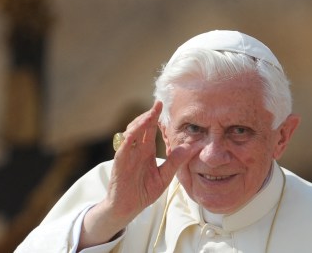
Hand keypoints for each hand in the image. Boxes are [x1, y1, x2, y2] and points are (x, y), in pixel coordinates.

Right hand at [78, 101, 196, 248]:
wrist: (128, 207)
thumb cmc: (144, 191)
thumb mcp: (164, 176)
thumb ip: (175, 161)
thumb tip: (191, 148)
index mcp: (145, 151)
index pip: (149, 129)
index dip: (154, 117)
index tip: (162, 105)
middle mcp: (135, 149)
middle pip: (140, 127)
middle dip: (148, 115)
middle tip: (158, 105)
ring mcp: (126, 154)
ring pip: (130, 133)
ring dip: (139, 123)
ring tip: (149, 115)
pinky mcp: (119, 163)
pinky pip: (123, 148)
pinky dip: (128, 139)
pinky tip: (135, 132)